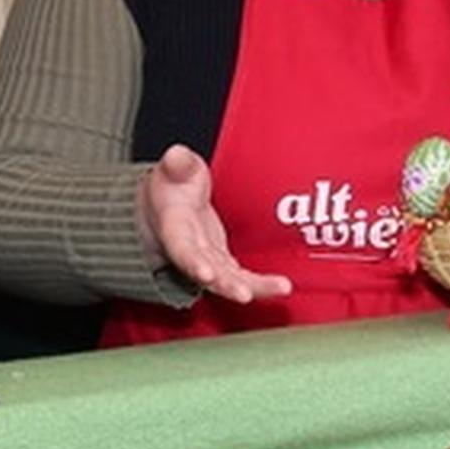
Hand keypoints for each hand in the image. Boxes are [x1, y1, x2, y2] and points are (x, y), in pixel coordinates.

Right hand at [140, 146, 293, 307]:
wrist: (167, 207)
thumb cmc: (171, 189)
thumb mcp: (173, 170)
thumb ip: (177, 165)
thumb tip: (176, 154)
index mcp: (175, 229)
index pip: (181, 249)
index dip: (192, 262)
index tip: (206, 273)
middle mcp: (190, 252)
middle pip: (208, 273)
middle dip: (226, 285)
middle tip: (244, 294)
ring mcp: (208, 260)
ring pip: (229, 280)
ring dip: (253, 287)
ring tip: (280, 287)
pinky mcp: (223, 263)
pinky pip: (243, 277)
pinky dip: (261, 284)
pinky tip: (282, 286)